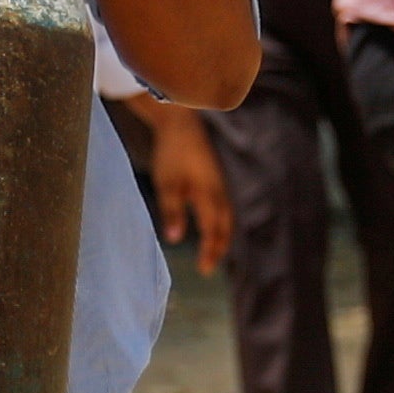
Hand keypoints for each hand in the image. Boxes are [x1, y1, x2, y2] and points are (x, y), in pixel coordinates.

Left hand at [138, 100, 232, 273]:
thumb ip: (172, 211)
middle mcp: (219, 190)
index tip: (203, 270)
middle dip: (219, 247)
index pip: (212, 230)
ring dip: (221, 235)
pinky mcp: (215, 177)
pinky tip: (212, 224)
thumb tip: (175, 239)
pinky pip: (223, 205)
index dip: (210, 251)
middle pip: (225, 226)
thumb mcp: (167, 183)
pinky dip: (220, 221)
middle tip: (209, 266)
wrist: (180, 122)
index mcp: (209, 194)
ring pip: (226, 215)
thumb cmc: (171, 152)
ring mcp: (219, 183)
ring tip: (213, 250)